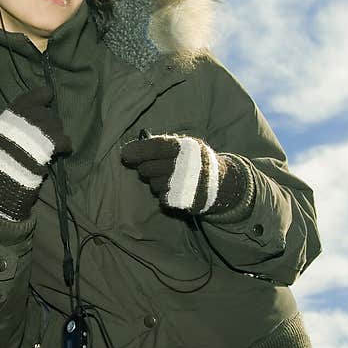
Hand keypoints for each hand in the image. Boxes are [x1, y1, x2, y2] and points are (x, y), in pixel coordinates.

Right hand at [0, 86, 71, 221]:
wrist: (6, 186)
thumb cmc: (4, 164)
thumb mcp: (1, 139)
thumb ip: (15, 125)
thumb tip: (38, 111)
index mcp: (5, 120)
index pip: (25, 100)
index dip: (39, 95)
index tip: (49, 95)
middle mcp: (18, 123)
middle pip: (43, 113)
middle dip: (49, 122)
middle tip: (48, 135)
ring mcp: (33, 133)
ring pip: (56, 124)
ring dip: (57, 134)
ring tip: (53, 145)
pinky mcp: (46, 145)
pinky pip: (64, 139)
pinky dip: (65, 145)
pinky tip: (63, 151)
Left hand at [120, 133, 249, 215]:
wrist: (223, 184)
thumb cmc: (195, 161)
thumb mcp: (185, 146)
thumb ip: (161, 145)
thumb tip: (130, 150)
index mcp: (186, 147)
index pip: (155, 147)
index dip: (137, 150)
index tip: (124, 154)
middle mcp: (186, 166)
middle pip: (147, 168)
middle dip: (146, 168)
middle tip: (153, 167)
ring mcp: (186, 186)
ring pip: (153, 184)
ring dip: (156, 182)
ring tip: (170, 178)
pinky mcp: (185, 202)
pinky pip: (162, 198)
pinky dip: (164, 194)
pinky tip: (174, 189)